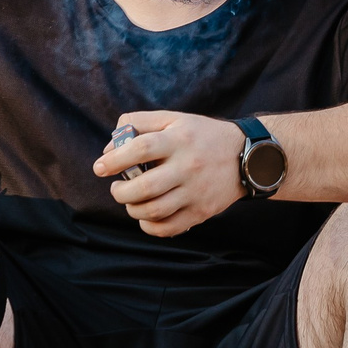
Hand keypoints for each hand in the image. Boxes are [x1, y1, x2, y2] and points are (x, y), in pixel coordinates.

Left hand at [95, 111, 243, 237]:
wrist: (246, 157)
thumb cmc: (203, 136)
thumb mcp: (175, 120)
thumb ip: (141, 123)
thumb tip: (111, 145)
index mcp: (180, 139)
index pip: (141, 148)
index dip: (115, 159)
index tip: (100, 167)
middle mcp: (188, 166)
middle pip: (145, 186)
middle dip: (121, 192)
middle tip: (117, 188)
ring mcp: (195, 192)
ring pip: (154, 210)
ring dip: (132, 209)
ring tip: (131, 201)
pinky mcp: (201, 211)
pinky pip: (168, 228)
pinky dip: (149, 226)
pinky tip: (146, 216)